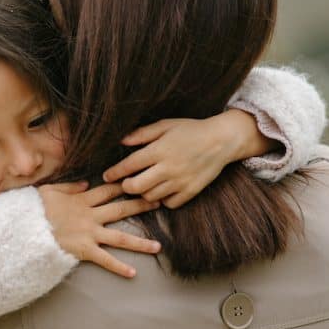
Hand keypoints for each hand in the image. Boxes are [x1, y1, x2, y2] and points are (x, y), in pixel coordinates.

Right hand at [38, 182, 160, 278]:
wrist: (24, 228)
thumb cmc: (33, 209)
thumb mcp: (49, 190)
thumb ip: (70, 186)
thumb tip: (87, 182)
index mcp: (82, 200)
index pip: (109, 190)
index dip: (125, 185)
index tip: (140, 181)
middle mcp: (90, 216)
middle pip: (121, 209)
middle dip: (141, 205)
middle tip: (160, 202)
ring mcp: (89, 234)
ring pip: (120, 237)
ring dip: (140, 242)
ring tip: (158, 246)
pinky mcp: (84, 250)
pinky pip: (104, 260)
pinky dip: (118, 267)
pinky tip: (133, 273)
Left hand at [102, 110, 262, 208]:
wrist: (222, 140)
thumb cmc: (190, 130)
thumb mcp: (165, 125)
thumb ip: (142, 134)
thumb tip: (121, 141)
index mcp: (160, 150)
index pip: (129, 165)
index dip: (114, 172)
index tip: (107, 175)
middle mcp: (169, 168)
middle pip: (136, 187)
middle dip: (126, 186)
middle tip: (125, 183)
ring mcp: (181, 182)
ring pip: (151, 197)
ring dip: (143, 193)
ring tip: (143, 185)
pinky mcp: (191, 191)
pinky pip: (169, 204)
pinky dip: (162, 200)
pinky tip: (161, 190)